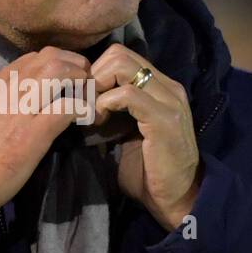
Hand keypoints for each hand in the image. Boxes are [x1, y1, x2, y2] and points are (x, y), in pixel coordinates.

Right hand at [0, 47, 89, 212]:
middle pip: (48, 57)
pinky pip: (65, 107)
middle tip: (85, 82)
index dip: (55, 62)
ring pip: (57, 72)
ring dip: (80, 81)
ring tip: (87, 97)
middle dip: (74, 64)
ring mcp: (19, 110)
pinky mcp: (32, 134)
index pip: (29, 59)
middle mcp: (5, 91)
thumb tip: (20, 98)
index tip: (66, 76)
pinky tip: (85, 117)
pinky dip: (81, 108)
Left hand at [90, 44, 200, 230]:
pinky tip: (100, 123)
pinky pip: (128, 94)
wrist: (175, 199)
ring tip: (92, 115)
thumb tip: (76, 98)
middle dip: (92, 77)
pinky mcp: (164, 119)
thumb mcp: (123, 132)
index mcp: (158, 86)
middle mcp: (166, 86)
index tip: (83, 100)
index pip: (119, 55)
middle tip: (84, 106)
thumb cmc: (145, 170)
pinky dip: (105, 104)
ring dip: (97, 88)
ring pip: (122, 66)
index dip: (94, 73)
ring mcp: (168, 100)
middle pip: (118, 54)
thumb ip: (109, 110)